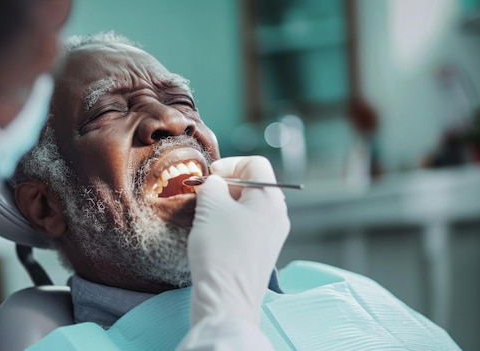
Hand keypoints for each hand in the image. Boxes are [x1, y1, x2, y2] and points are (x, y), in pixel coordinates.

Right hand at [187, 156, 289, 325]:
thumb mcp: (210, 206)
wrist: (226, 300)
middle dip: (225, 186)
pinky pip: (245, 228)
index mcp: (271, 199)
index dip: (229, 164)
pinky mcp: (261, 254)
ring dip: (224, 206)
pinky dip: (228, 225)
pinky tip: (210, 236)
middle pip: (252, 185)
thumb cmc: (220, 249)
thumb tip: (215, 184)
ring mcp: (271, 236)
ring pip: (247, 208)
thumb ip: (212, 185)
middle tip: (202, 196)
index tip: (208, 178)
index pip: (255, 164)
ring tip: (203, 217)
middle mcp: (277, 215)